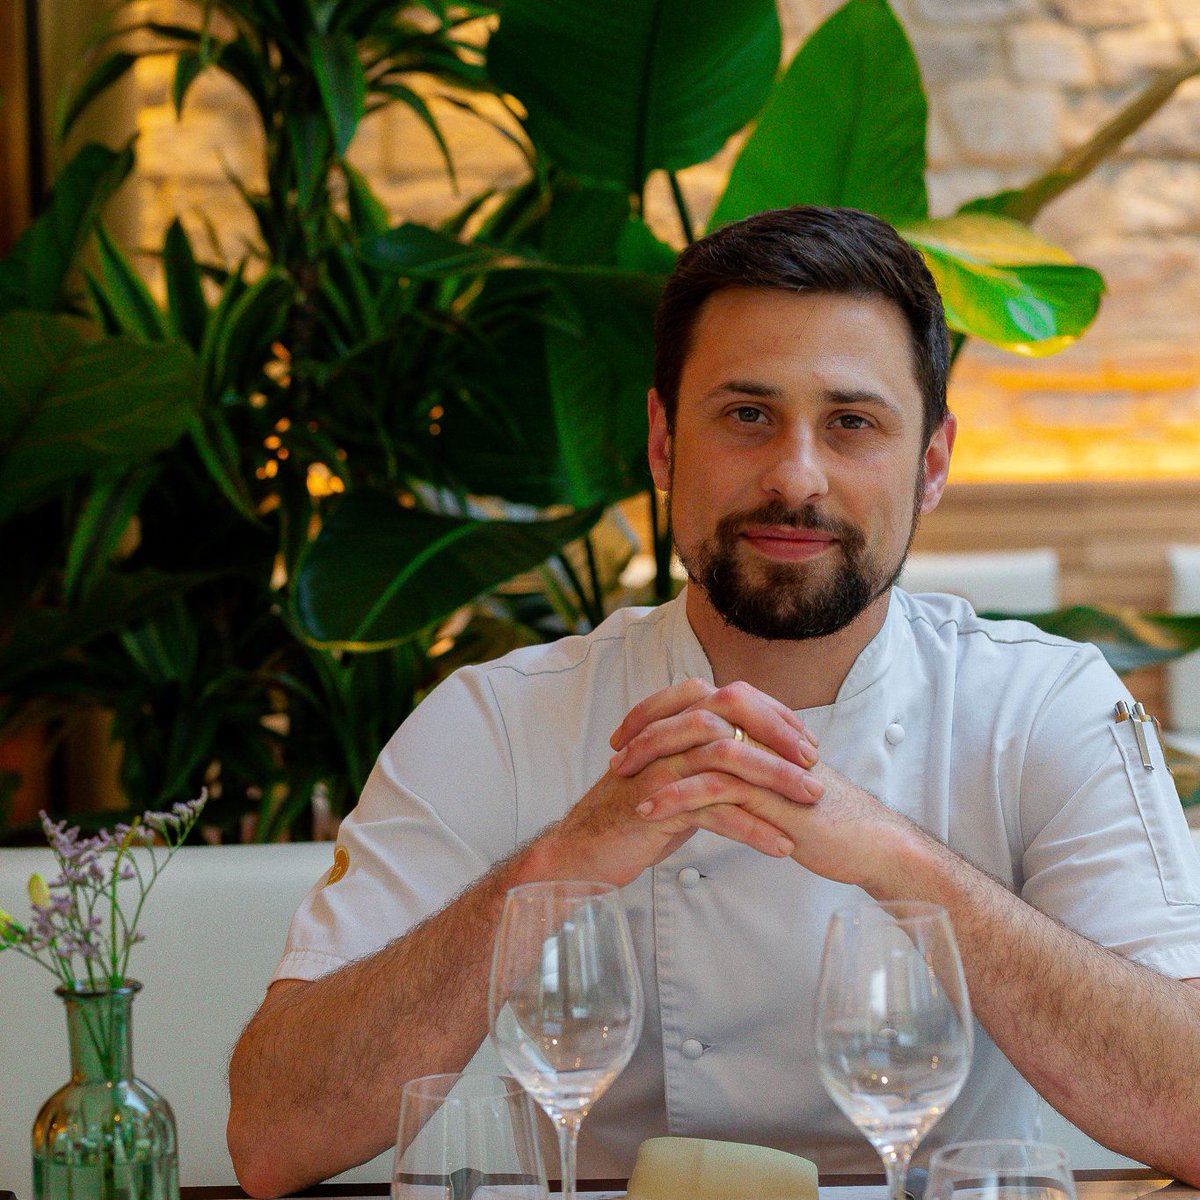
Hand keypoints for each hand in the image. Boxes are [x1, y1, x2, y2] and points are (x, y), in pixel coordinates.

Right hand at [527, 679, 820, 886]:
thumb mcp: (672, 775)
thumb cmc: (631, 815)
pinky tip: (779, 846)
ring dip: (774, 779)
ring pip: (726, 758)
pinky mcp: (656, 804)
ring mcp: (658, 767)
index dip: (772, 714)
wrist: (582, 852)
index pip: (730, 697)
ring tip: (810, 801)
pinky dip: (751, 827)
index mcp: (669, 722)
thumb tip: (752, 748)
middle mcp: (663, 735)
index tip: (806, 740)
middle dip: (779, 738)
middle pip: (731, 717)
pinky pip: (713, 810)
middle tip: (815, 764)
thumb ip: (703, 757)